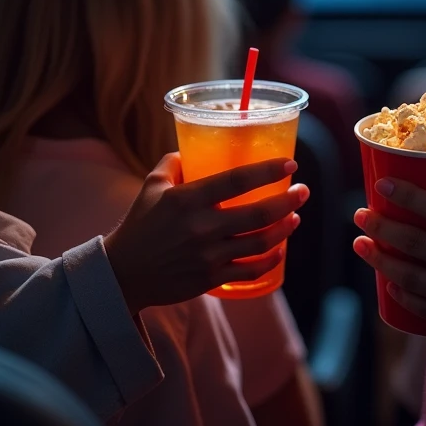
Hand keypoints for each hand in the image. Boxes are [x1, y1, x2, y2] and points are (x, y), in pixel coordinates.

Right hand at [105, 154, 307, 313]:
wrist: (123, 273)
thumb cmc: (140, 225)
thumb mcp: (151, 186)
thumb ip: (174, 162)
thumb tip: (193, 146)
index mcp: (187, 199)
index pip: (236, 180)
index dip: (267, 170)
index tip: (290, 164)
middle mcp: (200, 228)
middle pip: (258, 214)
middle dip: (288, 201)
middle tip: (303, 192)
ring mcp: (208, 256)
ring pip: (260, 243)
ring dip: (284, 229)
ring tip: (295, 217)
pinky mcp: (211, 279)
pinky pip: (251, 270)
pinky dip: (271, 259)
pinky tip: (280, 249)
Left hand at [353, 179, 425, 377]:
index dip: (409, 196)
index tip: (384, 186)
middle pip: (417, 243)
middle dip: (382, 226)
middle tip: (360, 214)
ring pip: (411, 276)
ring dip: (381, 259)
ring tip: (361, 245)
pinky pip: (423, 306)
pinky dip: (403, 293)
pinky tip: (389, 282)